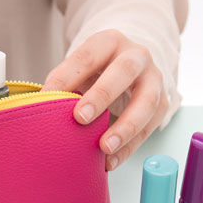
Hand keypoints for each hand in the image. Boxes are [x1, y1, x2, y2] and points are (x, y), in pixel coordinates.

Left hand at [42, 29, 168, 170]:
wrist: (129, 68)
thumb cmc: (96, 70)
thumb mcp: (78, 68)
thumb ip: (62, 83)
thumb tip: (40, 106)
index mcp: (109, 42)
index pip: (87, 56)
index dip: (68, 76)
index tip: (48, 96)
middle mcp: (136, 56)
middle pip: (124, 71)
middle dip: (102, 95)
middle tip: (80, 118)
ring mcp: (153, 79)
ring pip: (147, 101)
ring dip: (125, 127)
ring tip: (104, 148)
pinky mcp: (162, 103)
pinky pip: (150, 126)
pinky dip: (130, 147)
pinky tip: (111, 160)